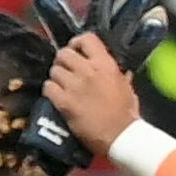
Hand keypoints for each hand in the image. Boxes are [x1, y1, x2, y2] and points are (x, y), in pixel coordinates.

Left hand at [43, 32, 142, 153]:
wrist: (120, 137)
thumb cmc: (126, 114)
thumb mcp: (127, 89)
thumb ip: (119, 76)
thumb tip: (121, 72)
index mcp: (106, 64)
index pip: (86, 38)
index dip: (77, 43)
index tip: (77, 51)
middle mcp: (88, 71)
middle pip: (64, 53)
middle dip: (63, 61)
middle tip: (66, 71)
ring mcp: (75, 86)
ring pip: (54, 70)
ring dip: (56, 77)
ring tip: (61, 86)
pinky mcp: (64, 102)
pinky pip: (48, 87)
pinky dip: (50, 91)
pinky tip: (56, 97)